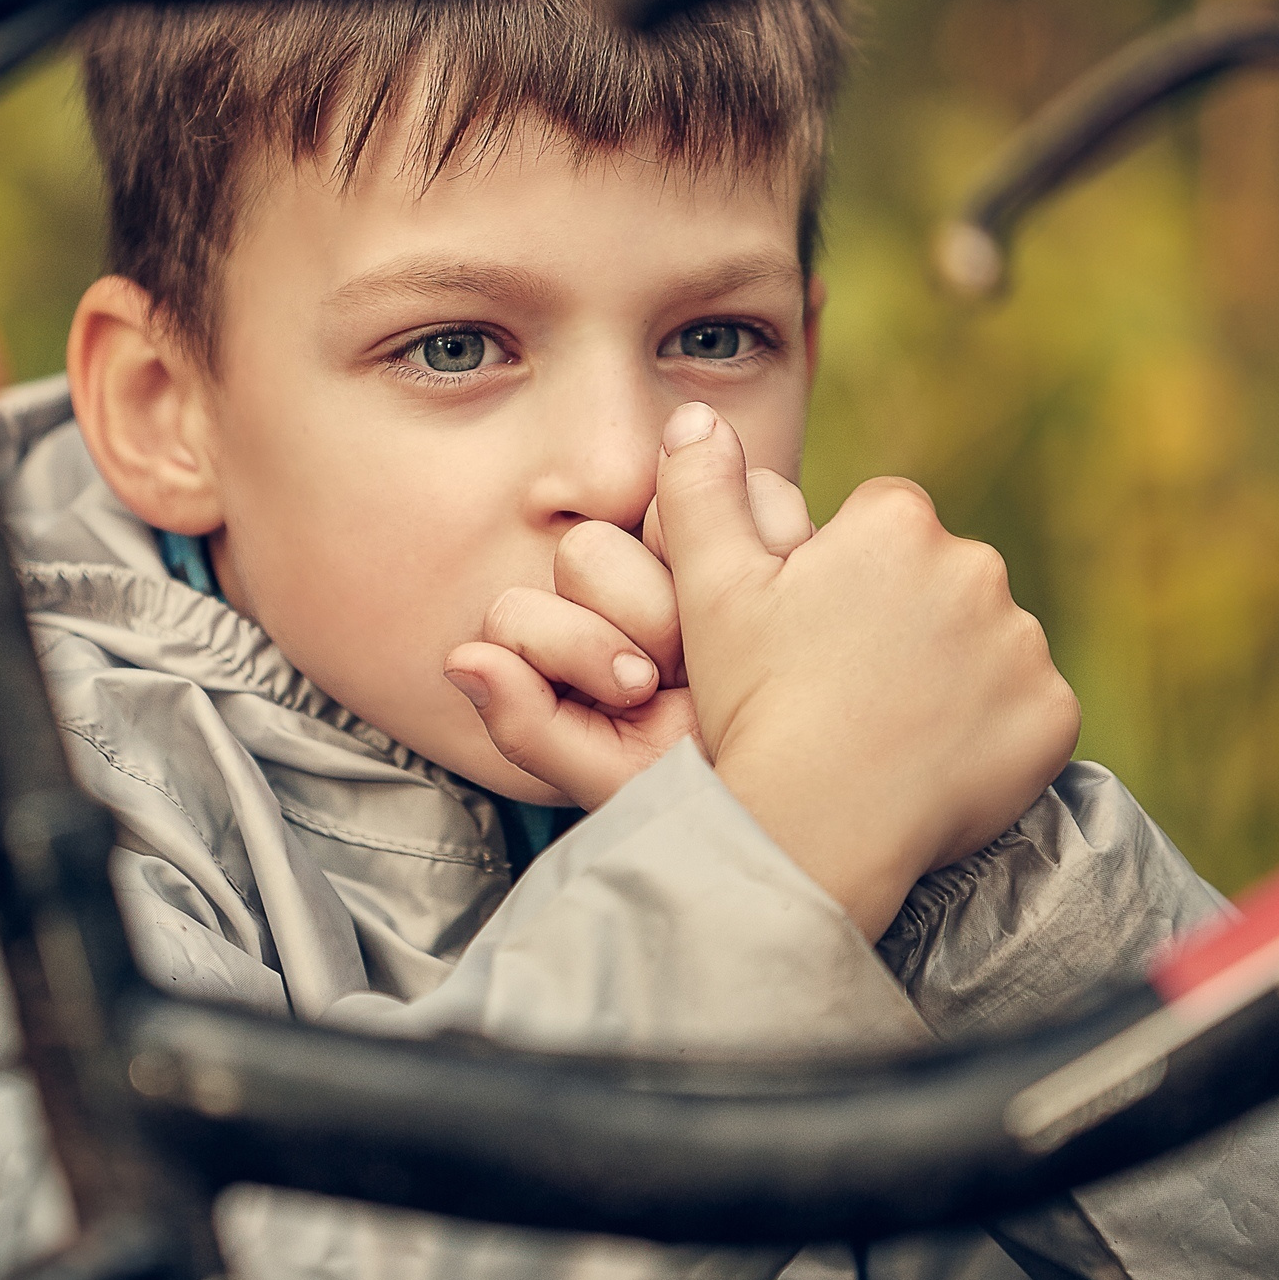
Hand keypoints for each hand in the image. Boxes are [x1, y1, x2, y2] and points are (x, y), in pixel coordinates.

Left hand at [443, 462, 823, 809]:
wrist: (819, 787)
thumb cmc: (712, 785)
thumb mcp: (616, 774)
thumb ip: (526, 727)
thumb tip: (459, 658)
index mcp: (570, 644)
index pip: (521, 610)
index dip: (573, 647)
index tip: (636, 694)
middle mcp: (620, 591)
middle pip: (585, 551)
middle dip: (640, 617)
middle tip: (684, 671)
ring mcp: (690, 552)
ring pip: (660, 512)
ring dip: (702, 580)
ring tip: (737, 642)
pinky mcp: (762, 525)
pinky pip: (749, 492)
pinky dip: (769, 541)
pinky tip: (787, 602)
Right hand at [657, 401, 1078, 936]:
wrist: (814, 830)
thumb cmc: (757, 704)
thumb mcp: (708, 591)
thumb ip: (700, 490)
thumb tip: (698, 414)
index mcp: (897, 521)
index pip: (879, 523)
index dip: (839, 578)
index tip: (812, 634)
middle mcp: (977, 563)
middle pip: (938, 577)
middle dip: (901, 617)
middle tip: (843, 685)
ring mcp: (1025, 642)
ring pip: (984, 641)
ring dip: (950, 671)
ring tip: (885, 728)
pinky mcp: (1056, 713)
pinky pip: (1025, 706)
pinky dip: (992, 729)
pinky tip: (933, 759)